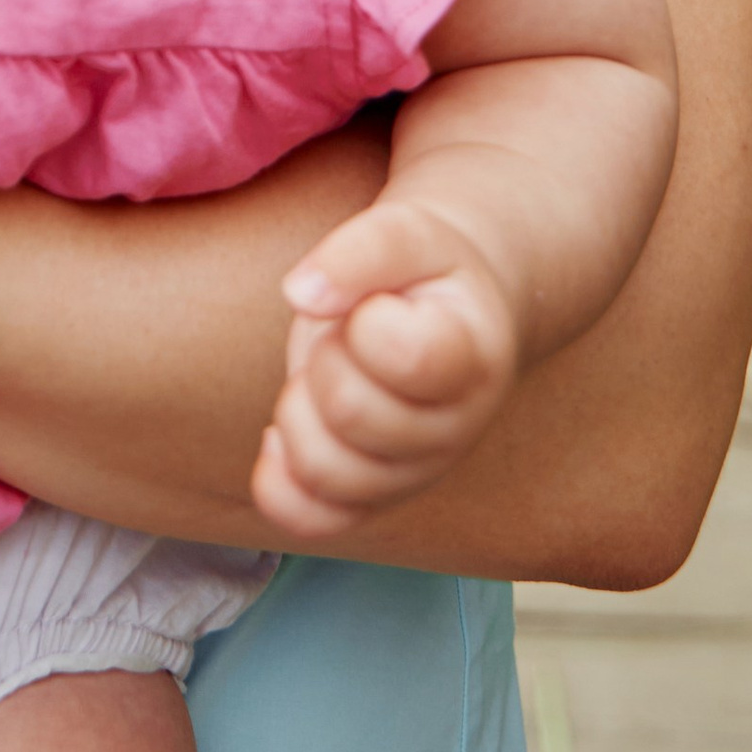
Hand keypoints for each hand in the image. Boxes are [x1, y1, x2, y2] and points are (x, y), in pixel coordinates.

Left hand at [249, 195, 520, 539]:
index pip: (402, 357)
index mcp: (472, 357)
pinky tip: (279, 434)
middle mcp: (453, 432)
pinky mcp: (372, 499)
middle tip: (345, 332)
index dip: (362, 319)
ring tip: (324, 373)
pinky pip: (311, 519)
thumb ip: (359, 251)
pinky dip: (279, 483)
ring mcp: (413, 474)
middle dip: (326, 355)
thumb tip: (301, 293)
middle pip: (350, 412)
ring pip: (324, 471)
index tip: (375, 302)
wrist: (452, 311)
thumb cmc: (424, 270)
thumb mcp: (406, 233)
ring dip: (299, 410)